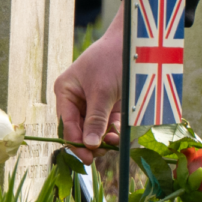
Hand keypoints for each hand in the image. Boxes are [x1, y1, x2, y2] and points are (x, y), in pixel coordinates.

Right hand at [53, 4, 124, 163]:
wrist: (135, 44)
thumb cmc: (112, 60)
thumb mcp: (102, 91)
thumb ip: (95, 119)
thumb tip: (89, 145)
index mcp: (66, 92)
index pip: (66, 124)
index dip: (75, 142)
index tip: (87, 157)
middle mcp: (77, 100)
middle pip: (79, 130)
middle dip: (89, 143)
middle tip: (100, 154)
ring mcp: (94, 104)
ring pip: (94, 131)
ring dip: (102, 140)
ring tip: (112, 144)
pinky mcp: (110, 106)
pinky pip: (108, 126)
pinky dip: (113, 134)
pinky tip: (118, 138)